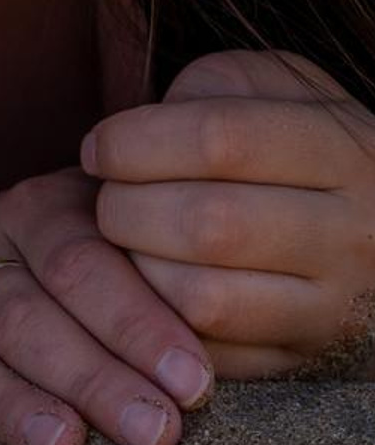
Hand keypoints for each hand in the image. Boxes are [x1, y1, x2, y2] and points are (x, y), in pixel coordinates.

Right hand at [0, 168, 212, 444]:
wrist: (19, 255)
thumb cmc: (109, 281)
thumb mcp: (136, 260)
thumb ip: (163, 290)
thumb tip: (217, 365)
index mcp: (43, 212)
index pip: (84, 262)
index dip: (137, 322)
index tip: (194, 384)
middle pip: (25, 311)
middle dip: (92, 376)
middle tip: (152, 432)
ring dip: (9, 397)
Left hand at [84, 48, 374, 379]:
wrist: (373, 227)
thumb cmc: (291, 143)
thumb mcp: (273, 90)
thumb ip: (214, 87)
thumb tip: (146, 128)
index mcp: (345, 149)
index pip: (221, 139)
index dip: (135, 141)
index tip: (96, 149)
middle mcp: (354, 234)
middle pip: (209, 225)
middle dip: (126, 208)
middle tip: (108, 198)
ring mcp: (336, 305)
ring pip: (204, 297)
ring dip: (137, 267)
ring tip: (129, 240)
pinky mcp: (307, 357)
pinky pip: (208, 352)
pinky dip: (158, 318)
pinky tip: (152, 282)